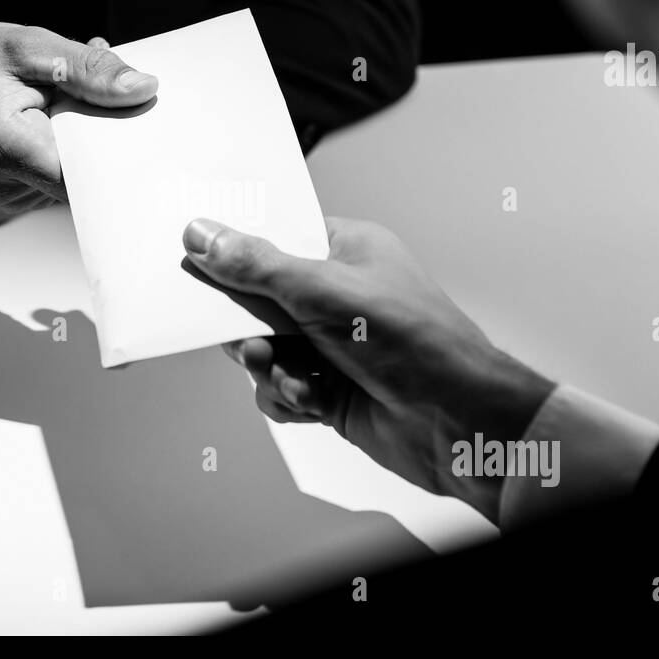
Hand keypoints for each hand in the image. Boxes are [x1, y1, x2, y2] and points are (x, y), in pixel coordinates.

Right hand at [0, 24, 155, 210]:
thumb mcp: (24, 47)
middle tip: (108, 86)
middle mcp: (14, 187)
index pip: (92, 178)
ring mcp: (15, 196)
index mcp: (13, 152)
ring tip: (64, 86)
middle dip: (108, 131)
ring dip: (86, 130)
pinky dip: (68, 138)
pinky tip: (53, 105)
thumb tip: (143, 89)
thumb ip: (86, 70)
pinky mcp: (18, 192)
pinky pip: (61, 168)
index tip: (153, 134)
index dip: (128, 159)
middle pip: (91, 174)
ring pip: (77, 170)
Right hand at [181, 217, 554, 521]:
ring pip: (263, 351)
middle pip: (259, 300)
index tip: (198, 262)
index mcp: (346, 250)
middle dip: (249, 327)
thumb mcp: (323, 291)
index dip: (235, 252)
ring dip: (270, 369)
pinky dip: (289, 397)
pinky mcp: (331, 389)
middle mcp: (338, 295)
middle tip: (254, 340)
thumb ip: (256, 266)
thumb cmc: (416, 343)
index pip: (275, 238)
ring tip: (293, 375)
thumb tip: (204, 235)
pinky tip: (315, 401)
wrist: (460, 424)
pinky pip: (279, 389)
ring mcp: (334, 345)